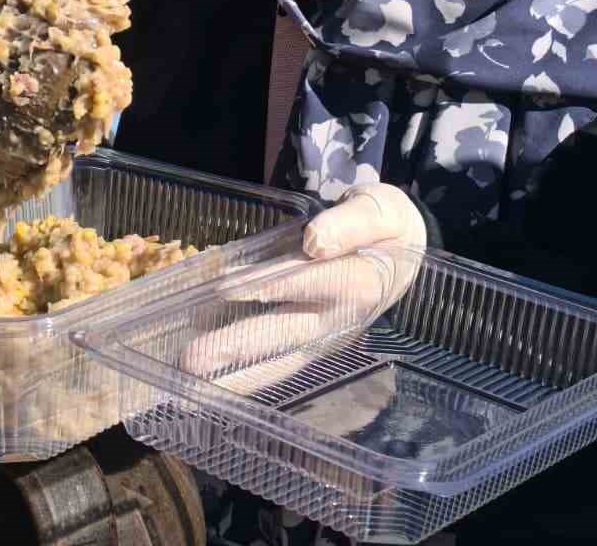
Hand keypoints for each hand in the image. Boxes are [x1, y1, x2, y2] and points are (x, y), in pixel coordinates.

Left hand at [178, 185, 427, 393]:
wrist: (405, 254)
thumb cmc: (386, 226)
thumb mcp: (379, 210)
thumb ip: (349, 224)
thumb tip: (315, 241)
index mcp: (359, 282)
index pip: (306, 281)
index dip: (265, 284)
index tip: (224, 287)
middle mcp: (340, 319)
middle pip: (283, 333)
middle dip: (235, 346)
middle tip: (192, 360)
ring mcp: (326, 338)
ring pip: (278, 361)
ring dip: (233, 376)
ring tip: (191, 386)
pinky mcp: (314, 347)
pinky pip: (277, 364)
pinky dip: (243, 378)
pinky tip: (208, 386)